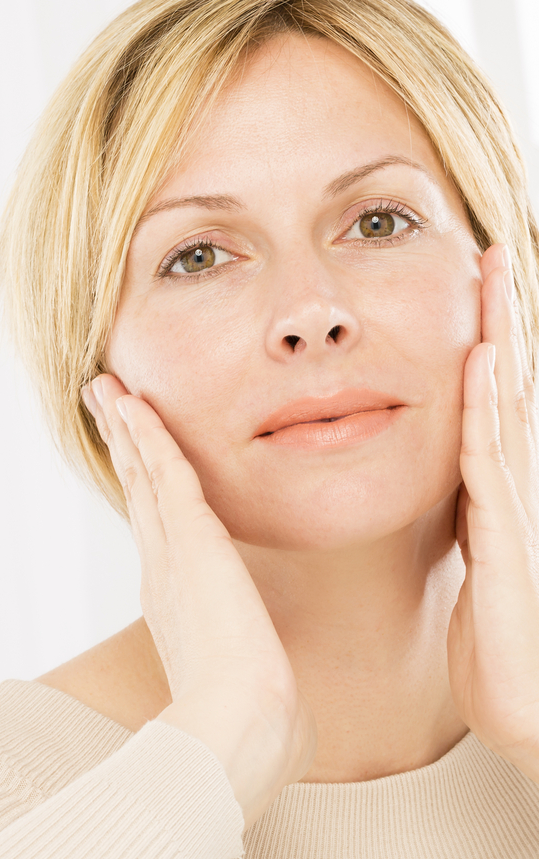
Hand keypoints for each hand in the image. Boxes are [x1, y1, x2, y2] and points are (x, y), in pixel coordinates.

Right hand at [81, 374, 316, 825]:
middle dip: (121, 446)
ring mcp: (171, 552)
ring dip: (125, 428)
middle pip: (137, 491)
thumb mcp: (244, 681)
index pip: (154, 526)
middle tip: (102, 405)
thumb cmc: (249, 721)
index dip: (139, 484)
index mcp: (173, 599)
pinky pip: (164, 471)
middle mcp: (162, 569)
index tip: (130, 454)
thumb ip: (245, 666)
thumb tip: (266, 682)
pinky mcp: (190, 538)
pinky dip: (147, 434)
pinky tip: (134, 402)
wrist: (238, 730)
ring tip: (106, 389)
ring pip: (143, 473)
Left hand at [448, 243, 538, 781]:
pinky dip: (487, 406)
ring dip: (501, 336)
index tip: (476, 285)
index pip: (496, 398)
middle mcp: (517, 483)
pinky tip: (480, 362)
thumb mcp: (479, 563)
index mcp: (501, 487)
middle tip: (492, 250)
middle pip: (511, 382)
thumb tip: (461, 479)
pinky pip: (491, 457)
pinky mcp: (508, 534)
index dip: (489, 338)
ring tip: (496, 273)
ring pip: (508, 403)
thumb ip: (472, 516)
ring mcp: (520, 504)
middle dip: (503, 315)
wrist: (528, 709)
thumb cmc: (498, 642)